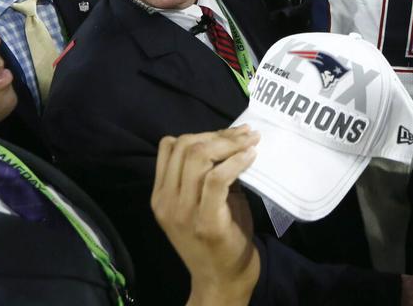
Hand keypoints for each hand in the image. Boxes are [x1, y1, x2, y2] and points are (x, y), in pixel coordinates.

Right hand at [151, 127, 259, 301]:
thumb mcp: (202, 202)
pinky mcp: (206, 222)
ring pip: (198, 157)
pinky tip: (251, 158)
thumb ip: (206, 174)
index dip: (202, 132)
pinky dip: (236, 162)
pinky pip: (217, 179)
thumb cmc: (218, 239)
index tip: (230, 134)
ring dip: (229, 144)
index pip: (170, 146)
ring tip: (251, 143)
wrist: (221, 281)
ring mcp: (183, 212)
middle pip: (185, 146)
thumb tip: (231, 141)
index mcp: (161, 194)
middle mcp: (165, 201)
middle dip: (219, 134)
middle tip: (246, 135)